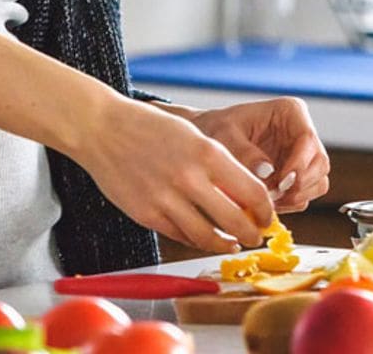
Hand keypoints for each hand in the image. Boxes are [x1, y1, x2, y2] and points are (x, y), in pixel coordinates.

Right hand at [74, 93, 273, 252]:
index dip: (265, 210)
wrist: (104, 128)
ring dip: (224, 244)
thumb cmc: (150, 127)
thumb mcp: (194, 135)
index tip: (268, 216)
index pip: (252, 192)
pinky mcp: (146, 215)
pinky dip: (195, 240)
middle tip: (256, 237)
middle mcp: (190, 178)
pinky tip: (203, 237)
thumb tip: (243, 194)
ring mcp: (166, 199)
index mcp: (208, 153)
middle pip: (234, 221)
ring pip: (206, 236)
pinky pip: (179, 235)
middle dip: (250, 234)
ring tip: (232, 244)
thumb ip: (218, 164)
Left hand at [162, 97, 329, 213]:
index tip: (281, 182)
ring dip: (297, 197)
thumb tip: (267, 171)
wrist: (205, 142)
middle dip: (300, 185)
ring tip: (268, 201)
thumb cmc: (214, 129)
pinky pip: (305, 194)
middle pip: (319, 163)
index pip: (308, 138)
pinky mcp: (295, 174)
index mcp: (290, 112)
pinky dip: (291, 204)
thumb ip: (244, 153)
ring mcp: (300, 155)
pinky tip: (269, 203)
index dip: (300, 164)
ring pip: (317, 181)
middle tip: (274, 197)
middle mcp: (300, 132)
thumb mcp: (224, 136)